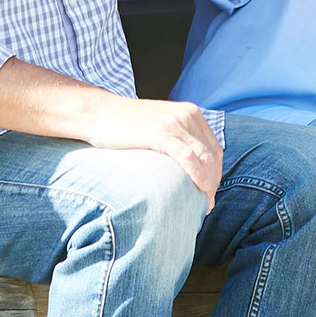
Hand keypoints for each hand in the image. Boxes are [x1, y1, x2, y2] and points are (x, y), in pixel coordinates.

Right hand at [87, 97, 223, 210]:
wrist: (99, 113)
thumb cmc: (126, 123)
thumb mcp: (160, 124)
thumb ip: (178, 136)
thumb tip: (191, 164)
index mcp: (190, 113)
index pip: (214, 148)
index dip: (216, 173)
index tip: (209, 192)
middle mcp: (187, 115)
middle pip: (212, 155)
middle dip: (214, 182)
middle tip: (207, 203)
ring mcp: (174, 123)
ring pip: (204, 158)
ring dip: (208, 183)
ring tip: (204, 203)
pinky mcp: (160, 133)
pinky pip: (187, 157)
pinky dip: (197, 175)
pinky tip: (200, 189)